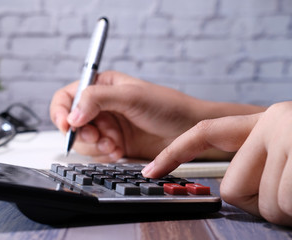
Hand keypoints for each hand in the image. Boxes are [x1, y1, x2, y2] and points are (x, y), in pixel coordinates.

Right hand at [50, 71, 202, 161]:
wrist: (187, 130)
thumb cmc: (166, 105)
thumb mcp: (131, 95)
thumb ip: (98, 99)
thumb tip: (73, 115)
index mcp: (101, 86)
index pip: (67, 96)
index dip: (61, 111)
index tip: (67, 125)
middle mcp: (100, 106)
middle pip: (71, 123)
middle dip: (83, 133)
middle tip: (99, 138)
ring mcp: (106, 127)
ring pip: (82, 141)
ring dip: (95, 147)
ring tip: (115, 145)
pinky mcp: (113, 144)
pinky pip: (96, 154)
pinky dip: (104, 155)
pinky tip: (119, 151)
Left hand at [142, 102, 291, 225]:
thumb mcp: (289, 146)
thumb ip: (257, 158)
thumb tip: (232, 188)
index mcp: (263, 121)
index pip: (204, 133)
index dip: (174, 153)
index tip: (150, 170)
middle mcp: (271, 124)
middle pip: (231, 187)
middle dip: (255, 201)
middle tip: (285, 191)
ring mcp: (287, 138)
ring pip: (262, 205)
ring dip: (284, 209)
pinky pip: (283, 207)